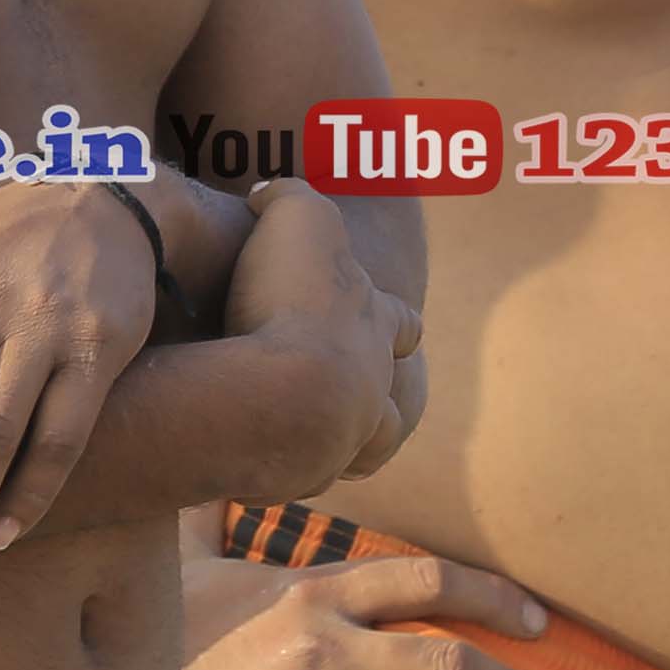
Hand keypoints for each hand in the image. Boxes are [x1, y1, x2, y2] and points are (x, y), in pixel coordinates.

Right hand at [222, 180, 423, 489]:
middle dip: (374, 392)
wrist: (280, 395)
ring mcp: (344, 439)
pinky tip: (270, 462)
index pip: (401, 322)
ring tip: (320, 438)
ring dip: (346, 443)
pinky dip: (294, 468)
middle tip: (344, 388)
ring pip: (363, 449)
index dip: (392, 320)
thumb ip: (289, 196)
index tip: (386, 322)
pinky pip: (305, 477)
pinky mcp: (301, 475)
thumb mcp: (297, 217)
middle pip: (392, 398)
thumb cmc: (294, 299)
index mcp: (378, 324)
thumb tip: (268, 193)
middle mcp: (372, 387)